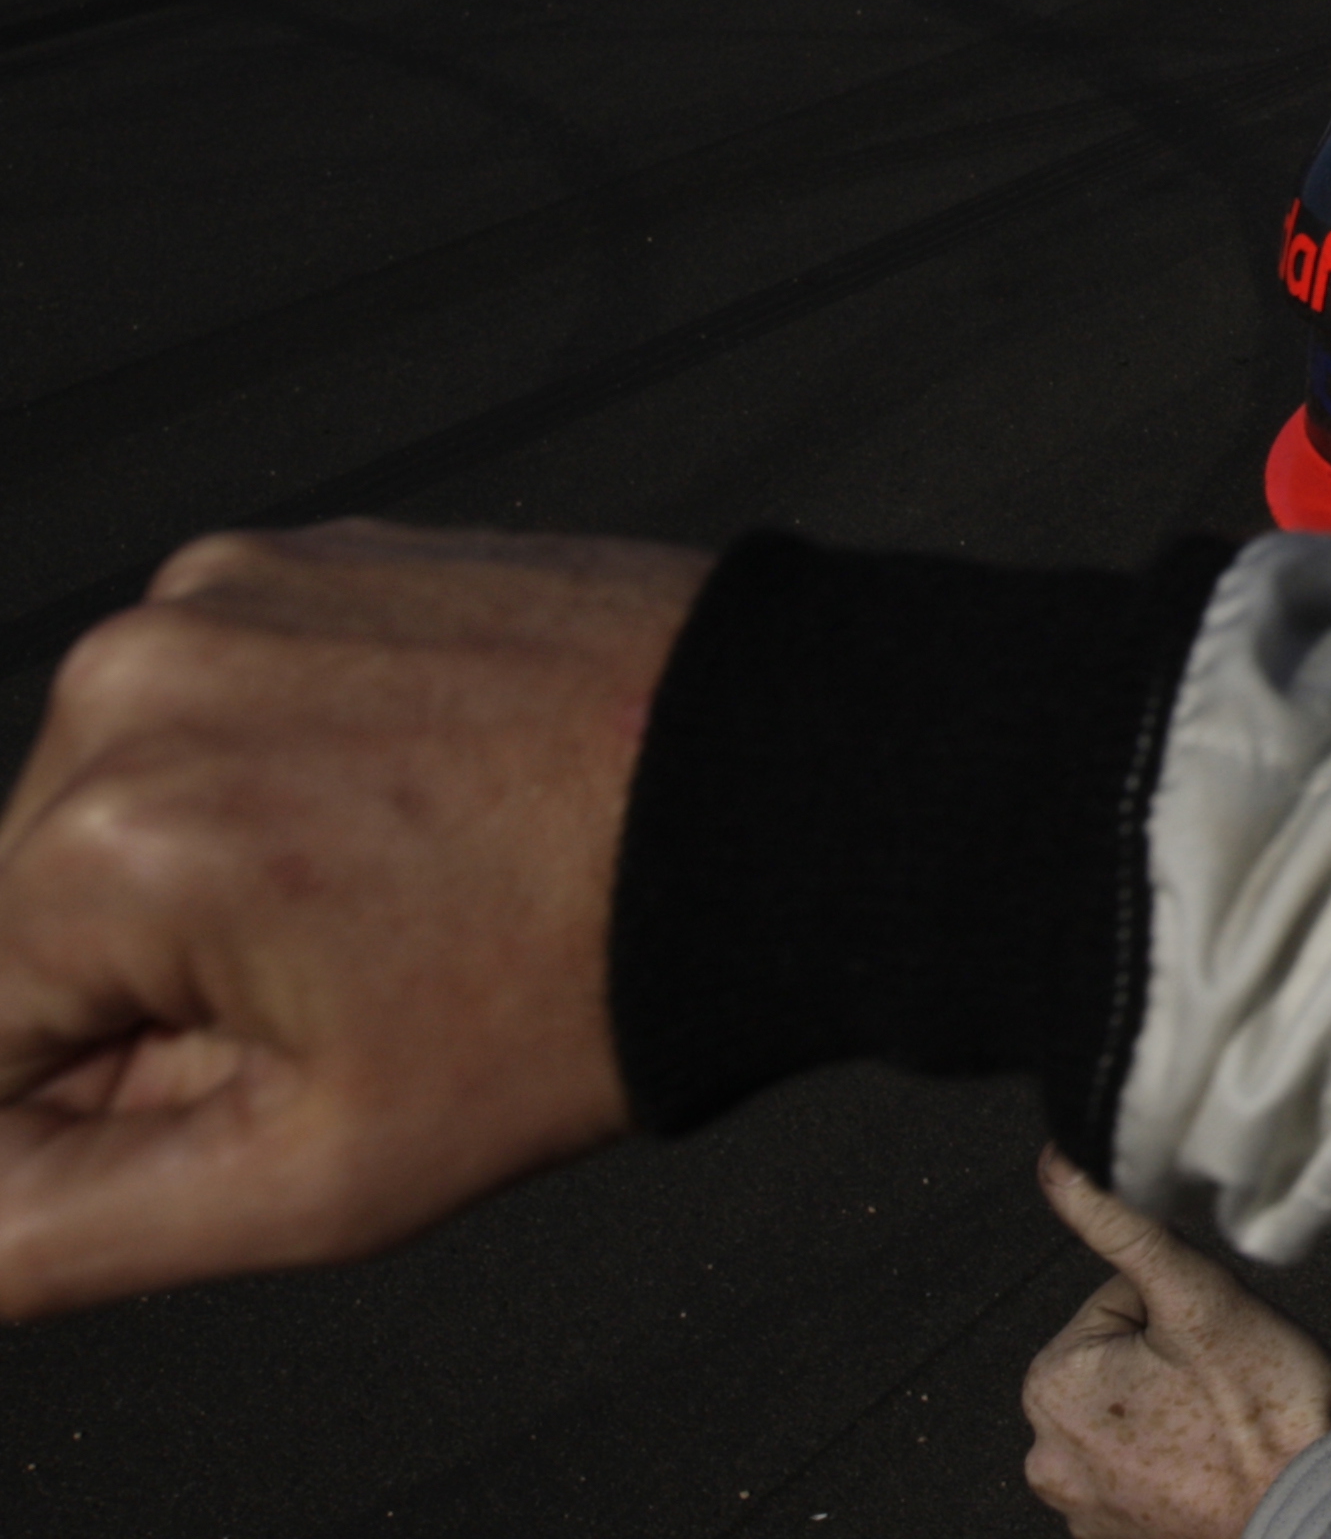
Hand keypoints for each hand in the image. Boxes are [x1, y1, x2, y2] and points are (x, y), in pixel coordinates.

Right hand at [0, 524, 701, 1321]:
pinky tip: (413, 823)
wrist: (797, 794)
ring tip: (397, 912)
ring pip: (113, 818)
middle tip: (350, 1008)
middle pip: (28, 919)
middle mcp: (138, 680)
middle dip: (142, 998)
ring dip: (205, 894)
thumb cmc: (597, 970)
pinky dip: (271, 787)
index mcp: (109, 838)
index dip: (77, 1111)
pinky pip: (209, 717)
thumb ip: (53, 1227)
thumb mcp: (315, 1177)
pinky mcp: (298, 560)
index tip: (233, 1096)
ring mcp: (223, 596)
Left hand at [1020, 1147, 1330, 1538]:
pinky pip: (1142, 1475)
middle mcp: (1045, 1452)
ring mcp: (1077, 1506)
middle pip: (1122, 1363)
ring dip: (1175, 1414)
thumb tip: (1057, 1160)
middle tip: (1228, 1383)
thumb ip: (1120, 1224)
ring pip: (1134, 1418)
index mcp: (1052, 1383)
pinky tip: (1218, 1467)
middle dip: (1173, 1361)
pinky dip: (1177, 1466)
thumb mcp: (1196, 1293)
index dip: (1180, 1310)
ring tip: (1227, 1427)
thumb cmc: (1261, 1406)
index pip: (1119, 1302)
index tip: (1217, 1343)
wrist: (1307, 1515)